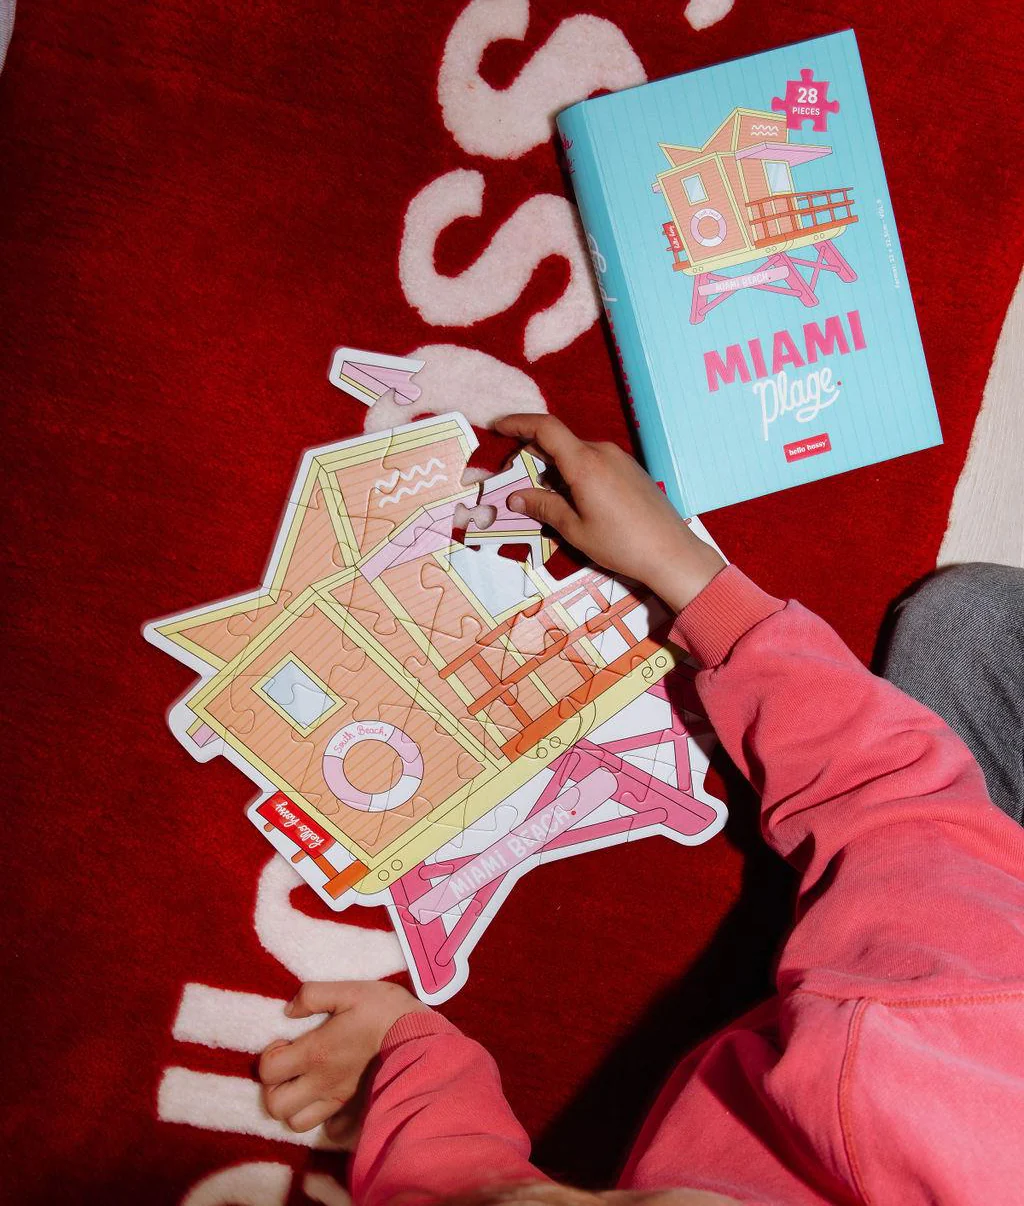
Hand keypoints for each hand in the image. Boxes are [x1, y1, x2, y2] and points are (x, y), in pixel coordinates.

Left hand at [259, 980, 428, 1136]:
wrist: (417, 1035)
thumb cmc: (382, 1010)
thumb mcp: (348, 990)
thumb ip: (312, 995)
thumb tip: (288, 1010)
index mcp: (315, 1053)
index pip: (268, 1071)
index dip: (268, 1057)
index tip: (284, 1043)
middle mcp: (321, 1084)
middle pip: (275, 1106)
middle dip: (275, 1087)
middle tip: (291, 1067)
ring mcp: (338, 1102)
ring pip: (297, 1123)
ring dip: (294, 1105)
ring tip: (306, 1083)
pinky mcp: (354, 1110)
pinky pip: (329, 1129)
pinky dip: (322, 1117)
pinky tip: (328, 1096)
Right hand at [495, 414, 724, 611]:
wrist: (671, 552)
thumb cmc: (620, 543)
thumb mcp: (575, 529)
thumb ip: (543, 507)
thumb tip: (515, 496)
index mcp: (585, 463)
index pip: (545, 428)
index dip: (517, 423)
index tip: (497, 427)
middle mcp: (602, 452)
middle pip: (558, 442)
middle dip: (531, 456)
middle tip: (514, 482)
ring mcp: (619, 459)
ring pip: (575, 454)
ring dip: (553, 469)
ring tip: (544, 500)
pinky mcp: (630, 470)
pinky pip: (593, 462)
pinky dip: (573, 473)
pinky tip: (572, 501)